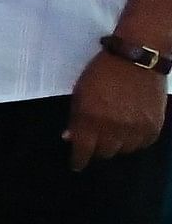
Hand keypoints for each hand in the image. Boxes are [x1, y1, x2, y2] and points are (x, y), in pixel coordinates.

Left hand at [67, 46, 168, 168]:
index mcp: (91, 118)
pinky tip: (130, 131)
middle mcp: (114, 127)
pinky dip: (135, 140)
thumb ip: (75, 117)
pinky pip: (143, 144)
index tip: (76, 164)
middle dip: (97, 149)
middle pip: (104, 153)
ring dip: (117, 145)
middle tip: (96, 141)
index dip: (78, 159)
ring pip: (124, 150)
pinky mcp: (154, 126)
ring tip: (115, 133)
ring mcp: (136, 128)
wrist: (136, 59)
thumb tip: (69, 138)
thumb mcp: (80, 92)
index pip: (83, 150)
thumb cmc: (103, 71)